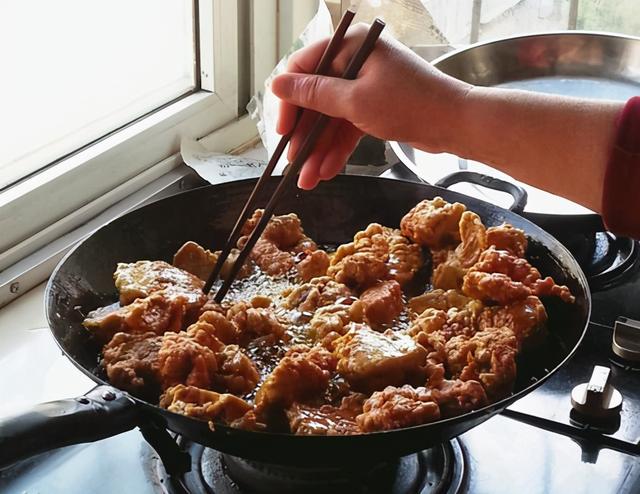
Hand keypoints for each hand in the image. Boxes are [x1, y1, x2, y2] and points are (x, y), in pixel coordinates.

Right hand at [272, 23, 470, 188]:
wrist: (455, 124)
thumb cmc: (410, 104)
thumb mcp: (355, 101)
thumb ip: (314, 94)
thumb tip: (277, 84)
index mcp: (351, 45)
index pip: (304, 68)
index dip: (290, 101)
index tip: (282, 131)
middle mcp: (356, 61)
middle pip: (316, 99)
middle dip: (305, 136)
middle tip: (293, 163)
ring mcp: (365, 85)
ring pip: (331, 119)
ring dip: (319, 149)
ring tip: (307, 179)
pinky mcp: (374, 106)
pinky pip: (347, 127)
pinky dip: (337, 149)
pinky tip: (325, 171)